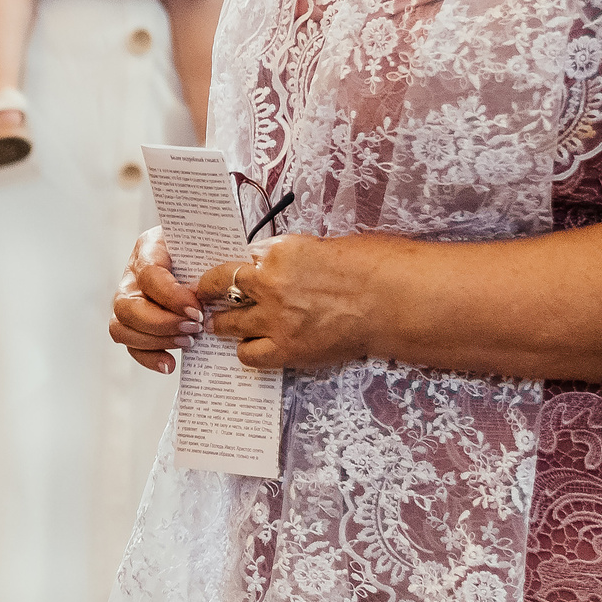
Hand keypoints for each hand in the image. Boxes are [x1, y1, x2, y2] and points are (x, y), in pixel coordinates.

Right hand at [109, 227, 203, 373]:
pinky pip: (130, 345)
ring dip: (156, 341)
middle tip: (194, 328)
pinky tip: (170, 363)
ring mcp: (128, 300)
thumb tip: (219, 283)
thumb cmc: (207, 247)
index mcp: (149, 248)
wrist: (204, 253)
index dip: (171, 297)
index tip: (198, 309)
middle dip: (161, 323)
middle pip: (126, 306)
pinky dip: (149, 358)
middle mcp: (131, 275)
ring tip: (188, 342)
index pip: (148, 275)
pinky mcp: (133, 323)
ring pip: (121, 328)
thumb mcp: (209, 241)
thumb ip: (212, 258)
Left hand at [198, 234, 382, 370]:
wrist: (394, 301)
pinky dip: (247, 350)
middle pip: (220, 287)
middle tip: (207, 297)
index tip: (224, 275)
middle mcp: (270, 283)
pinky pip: (248, 354)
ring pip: (227, 323)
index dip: (231, 269)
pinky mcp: (287, 348)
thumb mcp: (323, 246)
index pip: (239, 258)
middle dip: (212, 292)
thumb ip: (290, 257)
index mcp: (279, 252)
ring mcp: (275, 319)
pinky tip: (253, 346)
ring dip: (223, 323)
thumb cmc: (371, 268)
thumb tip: (272, 264)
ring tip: (223, 325)